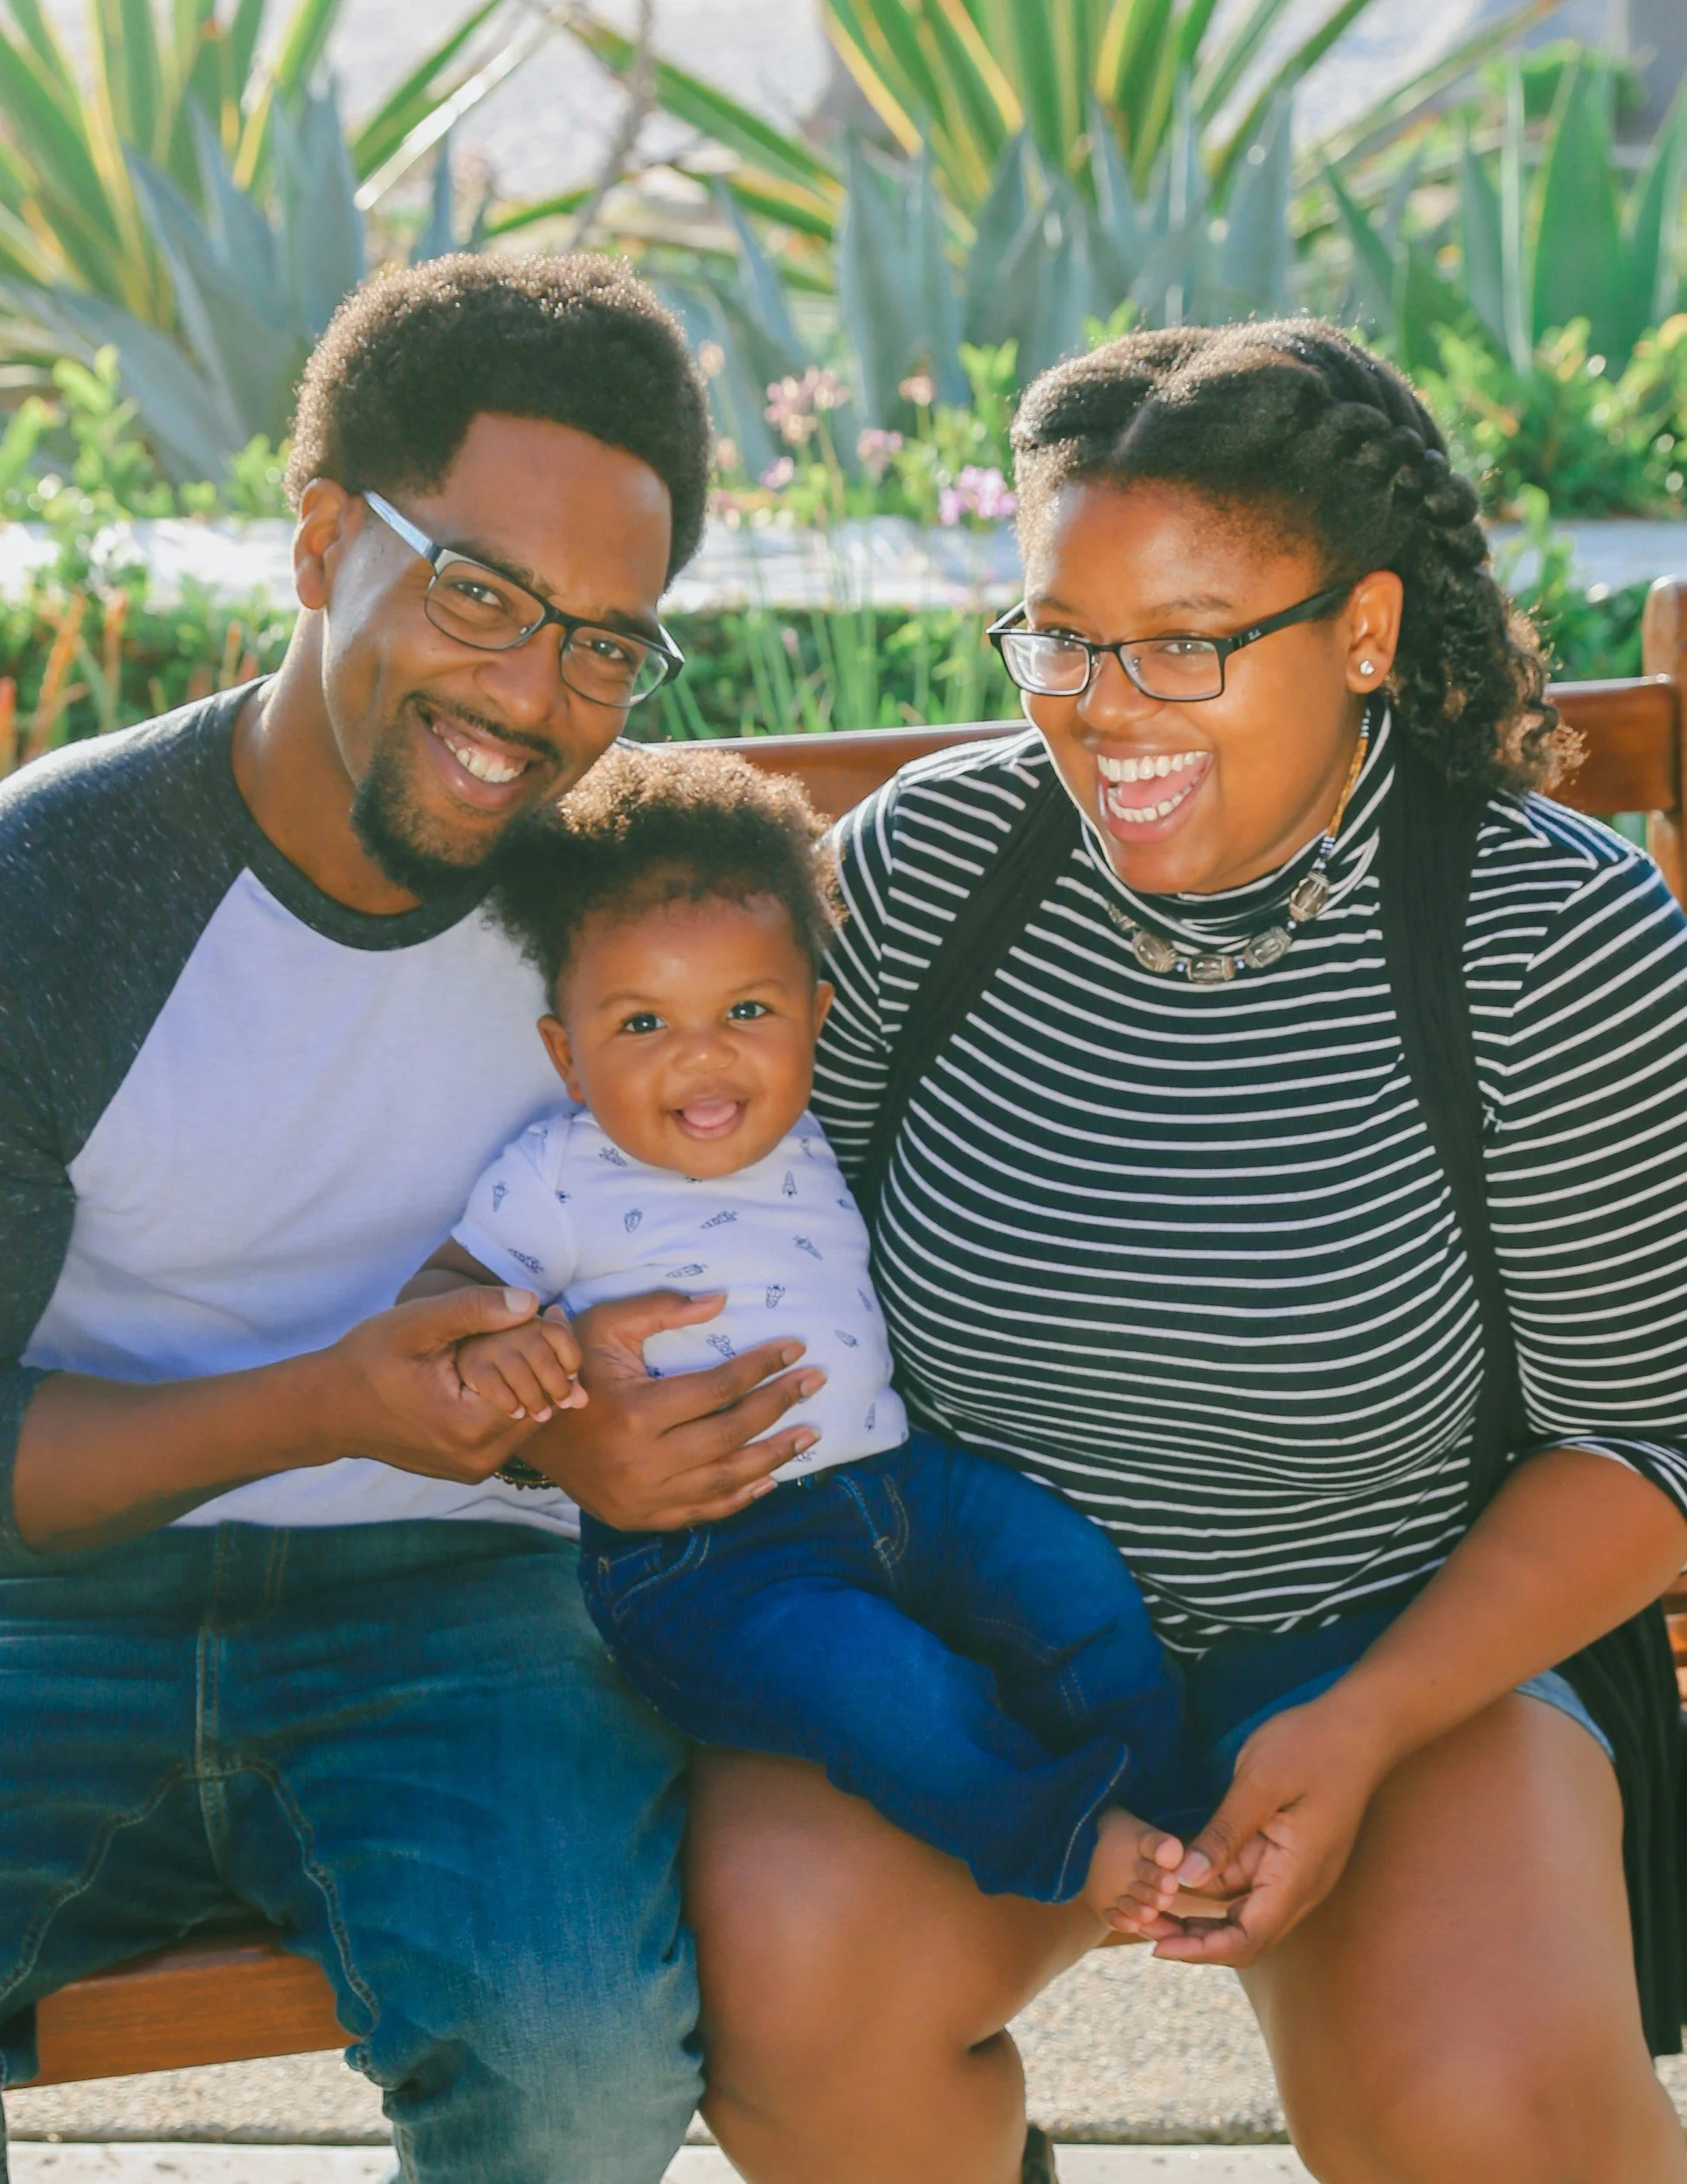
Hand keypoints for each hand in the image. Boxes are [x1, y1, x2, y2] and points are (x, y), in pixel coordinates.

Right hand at [306, 1285, 562, 1484]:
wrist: (329, 1408)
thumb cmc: (369, 1360)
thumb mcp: (418, 1323)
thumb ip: (474, 1309)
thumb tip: (531, 1303)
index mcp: (470, 1426)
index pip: (542, 1384)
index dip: (551, 1344)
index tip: (552, 1312)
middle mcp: (478, 1459)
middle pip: (541, 1405)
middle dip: (549, 1363)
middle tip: (546, 1321)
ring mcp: (472, 1469)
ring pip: (527, 1420)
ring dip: (533, 1382)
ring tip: (526, 1340)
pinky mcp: (466, 1469)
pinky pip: (506, 1432)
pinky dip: (513, 1400)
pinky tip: (504, 1367)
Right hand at [512, 1289, 825, 1529]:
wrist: (525, 1429)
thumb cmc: (571, 1367)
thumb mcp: (606, 1325)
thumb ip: (662, 1308)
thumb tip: (722, 1300)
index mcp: (636, 1411)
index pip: (717, 1389)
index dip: (762, 1367)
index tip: (795, 1349)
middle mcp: (643, 1462)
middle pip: (730, 1435)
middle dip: (779, 1406)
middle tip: (815, 1382)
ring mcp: (643, 1497)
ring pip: (725, 1479)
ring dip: (774, 1456)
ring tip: (809, 1433)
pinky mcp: (641, 1517)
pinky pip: (703, 1511)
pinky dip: (740, 1497)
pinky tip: (771, 1477)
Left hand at [1117, 1694, 1392, 1967]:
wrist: (1359, 1725)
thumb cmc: (1311, 1746)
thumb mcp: (1259, 1783)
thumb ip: (1224, 1833)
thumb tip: (1186, 1879)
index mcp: (1297, 1877)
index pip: (1248, 1940)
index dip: (1201, 1950)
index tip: (1157, 1945)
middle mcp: (1300, 1886)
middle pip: (1244, 1934)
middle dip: (1193, 1937)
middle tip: (1142, 1923)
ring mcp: (1296, 1871)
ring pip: (1243, 1909)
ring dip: (1201, 1913)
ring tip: (1152, 1903)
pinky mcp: (1289, 1853)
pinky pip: (1248, 1882)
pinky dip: (1214, 1886)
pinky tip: (1180, 1876)